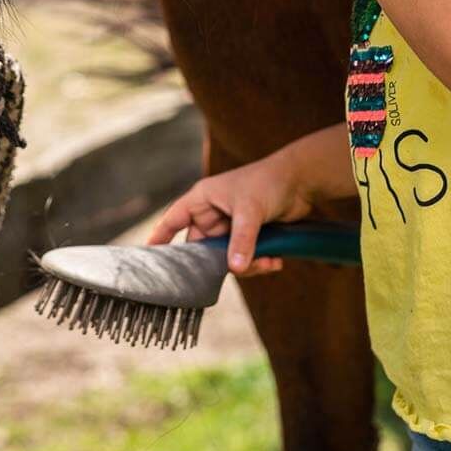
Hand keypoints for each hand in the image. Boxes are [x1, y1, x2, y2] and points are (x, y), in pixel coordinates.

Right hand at [144, 149, 315, 275]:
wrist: (301, 180)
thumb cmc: (268, 182)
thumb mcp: (250, 211)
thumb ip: (241, 241)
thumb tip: (235, 269)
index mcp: (203, 199)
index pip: (173, 219)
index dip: (161, 237)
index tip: (149, 259)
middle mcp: (213, 213)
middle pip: (202, 247)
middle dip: (217, 263)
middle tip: (232, 270)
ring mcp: (231, 225)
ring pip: (225, 257)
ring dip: (245, 265)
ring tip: (267, 262)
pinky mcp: (248, 235)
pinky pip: (244, 257)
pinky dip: (258, 262)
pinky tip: (275, 260)